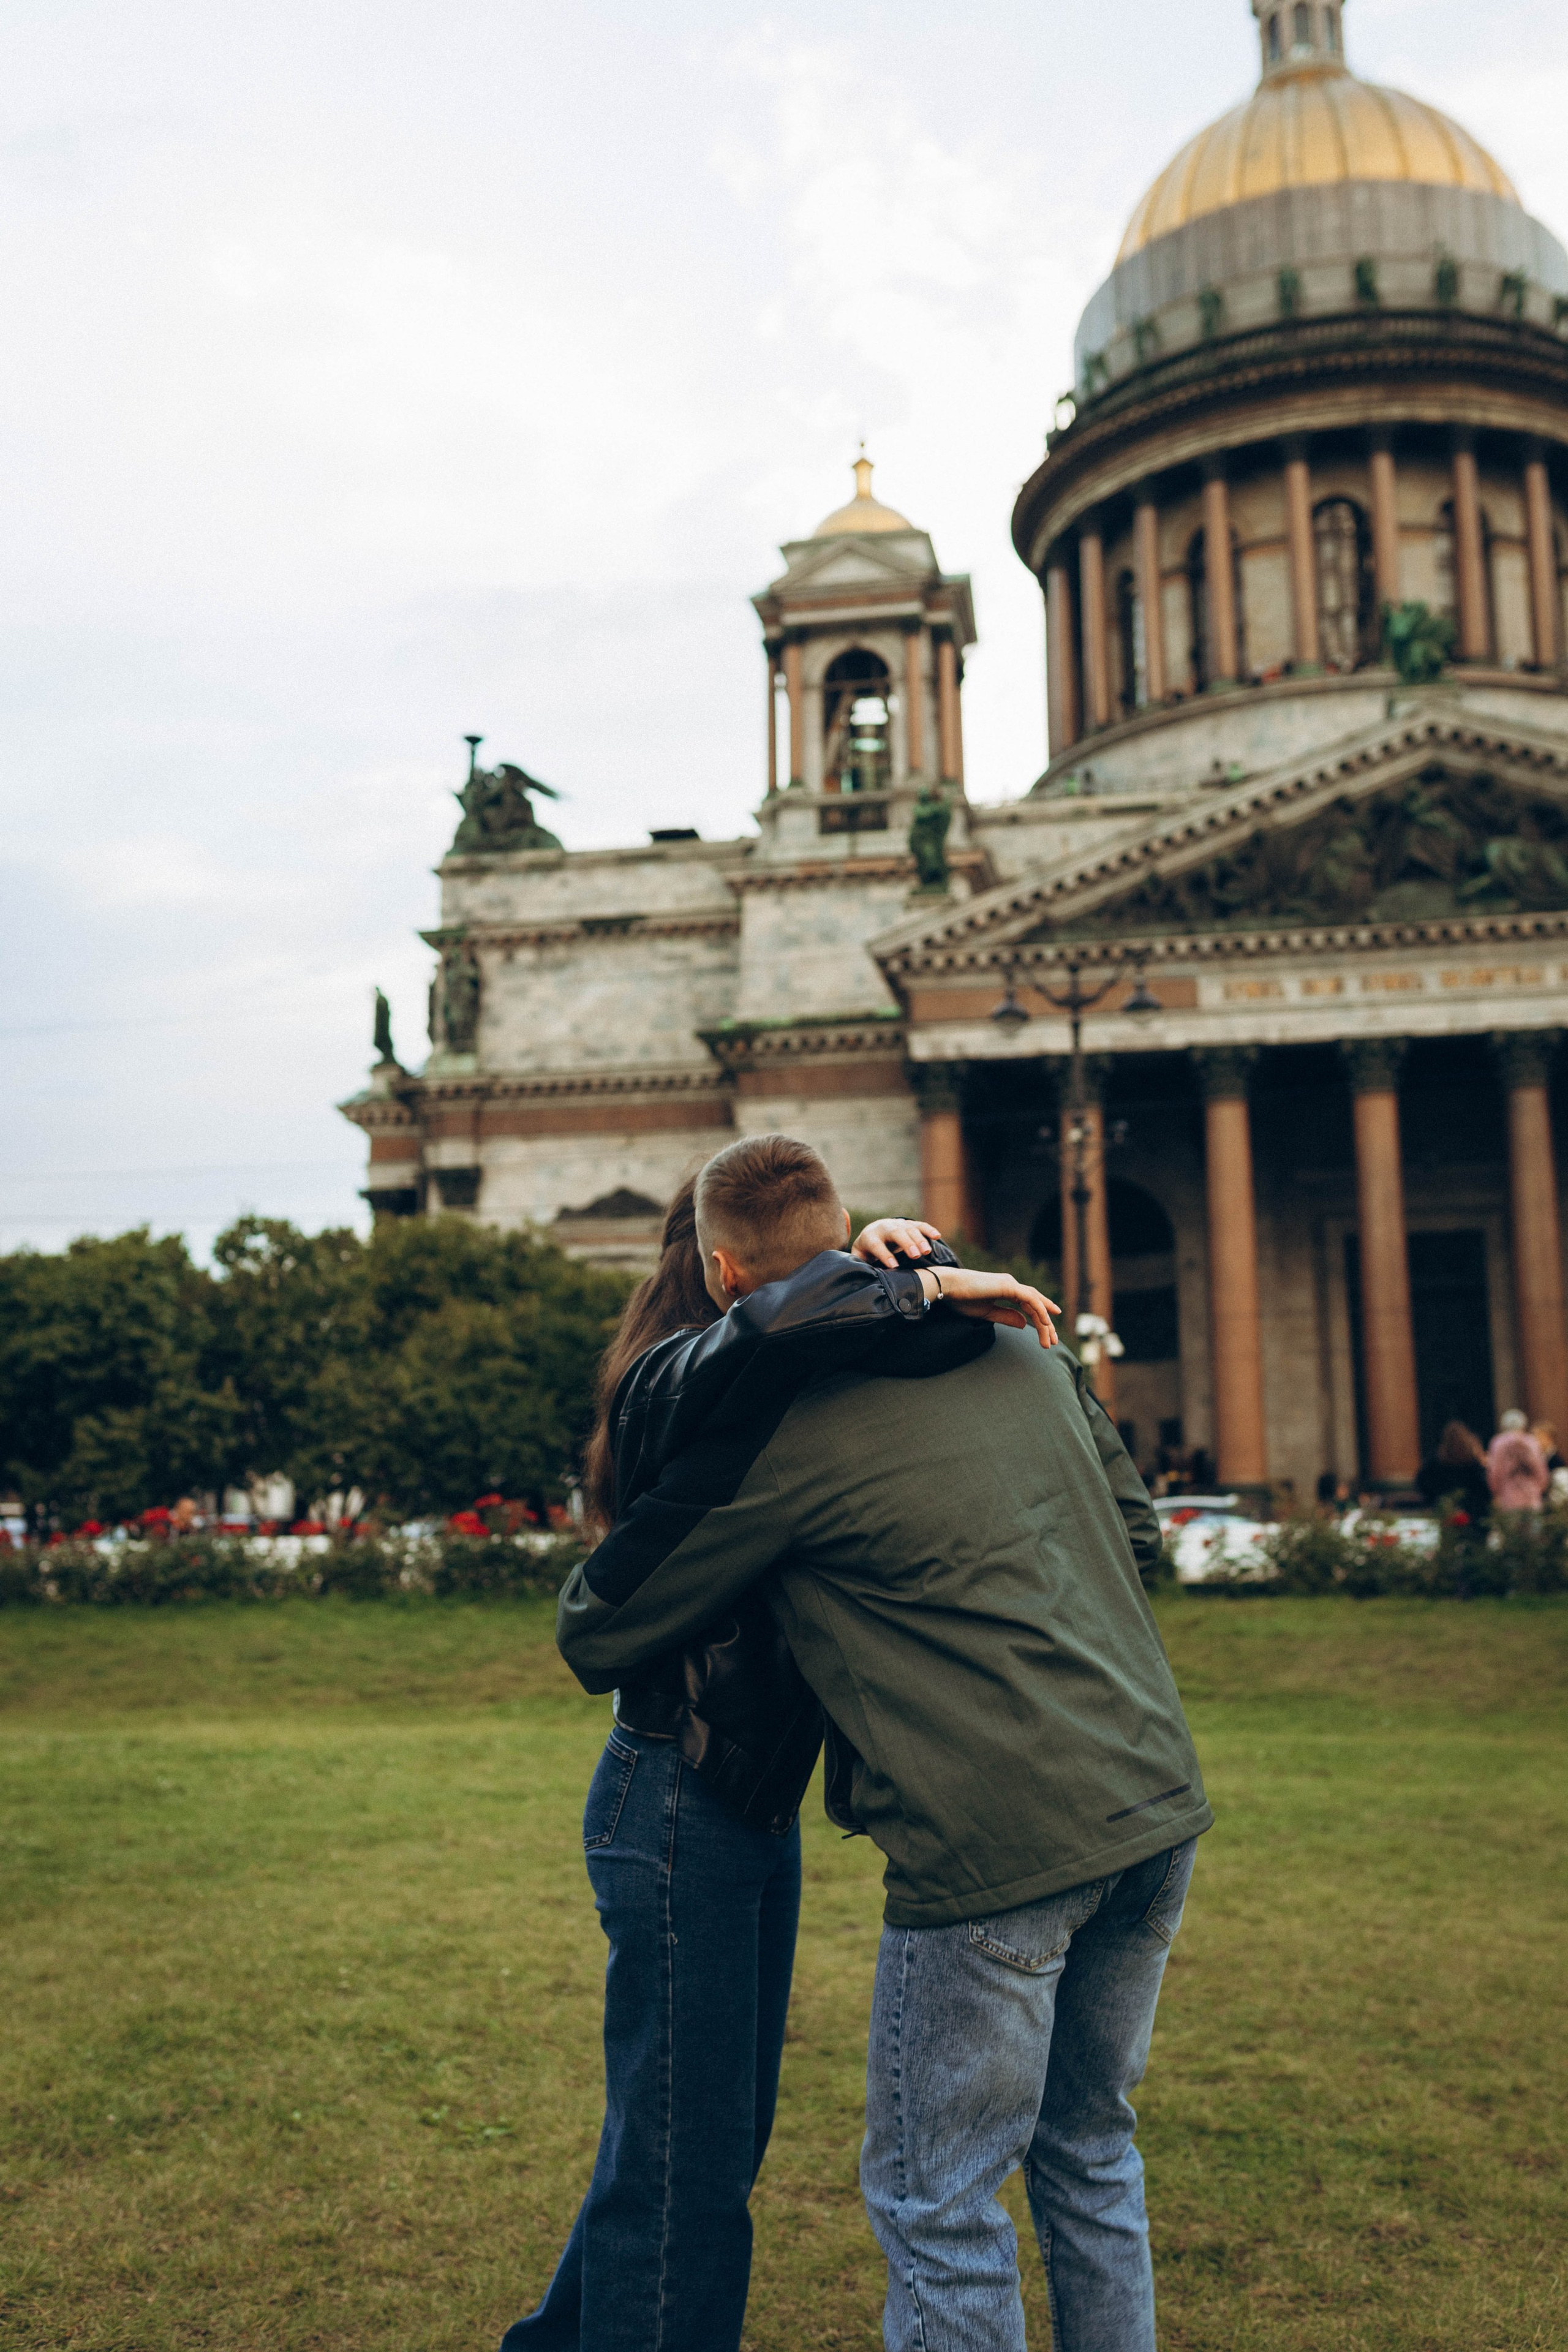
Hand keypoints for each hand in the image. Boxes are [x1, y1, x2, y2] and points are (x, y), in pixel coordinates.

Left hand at [853, 1216, 942, 1268]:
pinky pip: (919, 1225)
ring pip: (909, 1228)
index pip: (876, 1245)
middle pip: (895, 1233)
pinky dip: (928, 1230)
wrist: (872, 1232)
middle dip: (906, 1243)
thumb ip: (860, 1266)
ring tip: (927, 1252)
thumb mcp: (860, 1258)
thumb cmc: (866, 1252)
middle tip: (915, 1255)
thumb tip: (863, 1279)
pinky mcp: (908, 1224)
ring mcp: (897, 1224)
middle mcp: (883, 1228)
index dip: (885, 1255)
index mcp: (869, 1237)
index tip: (894, 1266)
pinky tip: (937, 1236)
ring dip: (919, 1239)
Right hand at [922, 1266, 1059, 1347]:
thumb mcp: (987, 1313)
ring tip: (1050, 1339)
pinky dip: (1039, 1310)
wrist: (948, 1287)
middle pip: (1036, 1305)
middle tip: (1054, 1342)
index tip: (1048, 1333)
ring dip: (1045, 1322)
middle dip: (1046, 1324)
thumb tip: (1024, 1324)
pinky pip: (1029, 1299)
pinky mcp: (1008, 1286)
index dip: (1040, 1319)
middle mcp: (1011, 1285)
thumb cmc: (962, 1299)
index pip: (1029, 1305)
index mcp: (1006, 1290)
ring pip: (1035, 1303)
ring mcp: (1011, 1284)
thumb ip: (1006, 1316)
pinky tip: (1045, 1323)